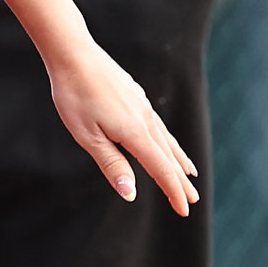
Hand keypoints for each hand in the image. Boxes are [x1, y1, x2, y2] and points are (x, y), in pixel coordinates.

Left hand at [48, 39, 198, 216]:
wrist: (74, 55)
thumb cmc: (75, 97)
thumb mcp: (88, 137)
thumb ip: (112, 165)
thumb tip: (131, 194)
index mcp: (135, 132)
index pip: (160, 169)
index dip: (172, 191)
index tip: (183, 211)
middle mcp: (144, 119)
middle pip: (167, 156)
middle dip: (180, 180)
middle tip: (193, 199)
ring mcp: (141, 106)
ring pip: (165, 139)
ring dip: (177, 159)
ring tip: (189, 172)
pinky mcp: (135, 96)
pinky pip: (157, 125)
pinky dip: (166, 140)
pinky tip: (163, 141)